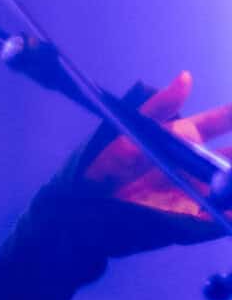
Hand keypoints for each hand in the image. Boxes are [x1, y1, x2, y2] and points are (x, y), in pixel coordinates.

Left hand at [82, 71, 231, 218]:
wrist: (82, 214)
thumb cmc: (100, 170)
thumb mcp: (127, 136)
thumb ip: (159, 111)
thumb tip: (186, 78)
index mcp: (179, 139)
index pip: (218, 123)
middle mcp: (194, 165)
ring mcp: (196, 193)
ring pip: (231, 182)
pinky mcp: (192, 221)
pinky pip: (221, 217)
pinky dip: (230, 213)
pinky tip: (231, 211)